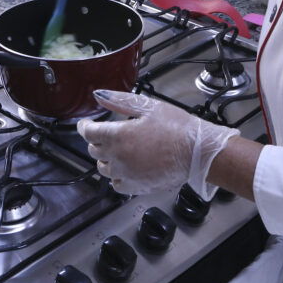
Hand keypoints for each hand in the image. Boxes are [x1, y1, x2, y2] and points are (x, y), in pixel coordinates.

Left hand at [78, 90, 238, 196]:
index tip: (86, 124)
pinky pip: (116, 184)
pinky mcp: (137, 187)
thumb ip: (119, 101)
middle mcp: (118, 158)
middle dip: (97, 140)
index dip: (84, 126)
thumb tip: (99, 95)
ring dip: (106, 158)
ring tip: (120, 149)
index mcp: (118, 136)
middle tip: (108, 133)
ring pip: (103, 168)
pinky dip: (117, 175)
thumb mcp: (147, 106)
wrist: (198, 151)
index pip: (88, 133)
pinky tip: (127, 166)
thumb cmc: (177, 127)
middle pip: (94, 150)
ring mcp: (127, 174)